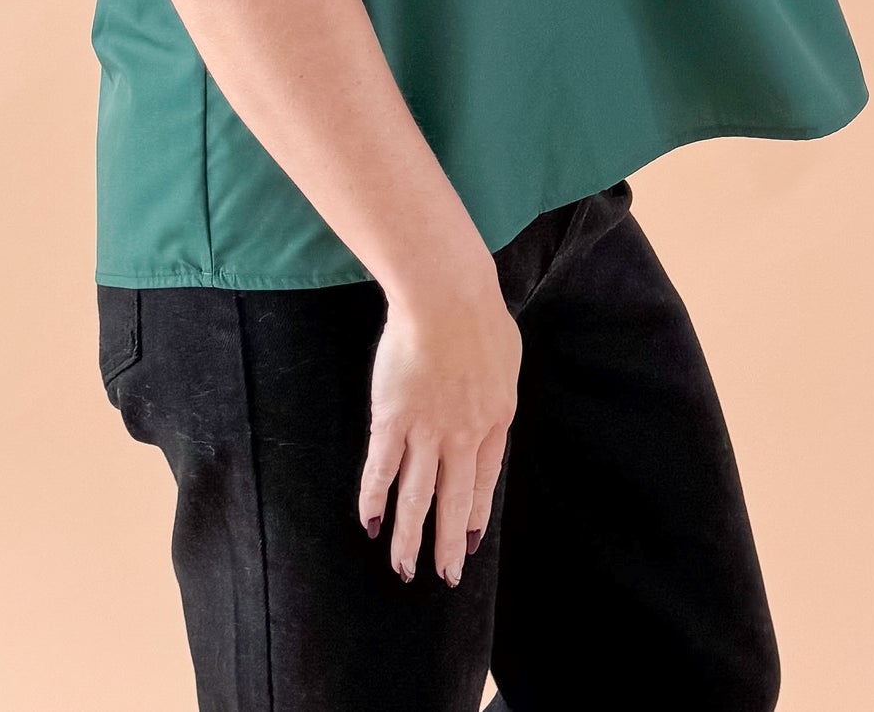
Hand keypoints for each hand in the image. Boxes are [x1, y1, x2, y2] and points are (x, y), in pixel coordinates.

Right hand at [357, 275, 522, 587]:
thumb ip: (495, 384)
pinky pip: (381, 468)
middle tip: (443, 575)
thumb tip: (489, 393)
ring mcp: (426, 431)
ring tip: (403, 567)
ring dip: (408, 536)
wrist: (448, 297)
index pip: (484, 482)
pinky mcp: (391, 418)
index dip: (474, 514)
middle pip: (453, 500)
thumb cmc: (479, 313)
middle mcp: (463, 436)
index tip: (469, 540)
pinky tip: (368, 522)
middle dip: (447, 543)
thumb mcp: (505, 356)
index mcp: (495, 419)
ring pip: (416, 496)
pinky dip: (373, 498)